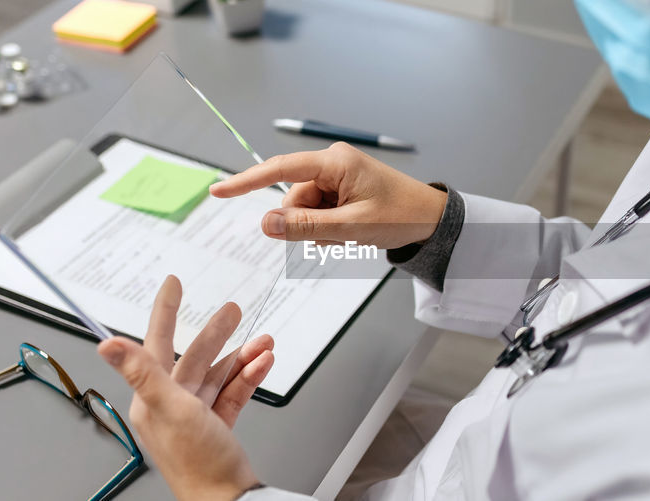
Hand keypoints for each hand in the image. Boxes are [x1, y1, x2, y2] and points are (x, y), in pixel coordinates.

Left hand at [97, 276, 273, 500]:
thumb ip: (142, 372)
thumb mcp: (169, 409)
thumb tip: (107, 345)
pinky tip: (262, 364)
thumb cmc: (197, 463)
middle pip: (195, 356)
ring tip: (263, 342)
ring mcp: (197, 415)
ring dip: (242, 355)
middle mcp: (172, 403)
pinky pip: (234, 392)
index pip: (155, 343)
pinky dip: (249, 376)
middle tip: (234, 310)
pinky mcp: (219, 425)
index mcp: (152, 397)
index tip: (173, 284)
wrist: (227, 498)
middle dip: (218, 332)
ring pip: (219, 373)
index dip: (165, 310)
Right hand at [209, 142, 448, 248]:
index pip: (279, 170)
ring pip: (305, 210)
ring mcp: (337, 177)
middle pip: (293, 198)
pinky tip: (352, 232)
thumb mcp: (351, 228)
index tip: (218, 191)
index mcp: (334, 163)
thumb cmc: (400, 216)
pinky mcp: (341, 190)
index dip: (246, 182)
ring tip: (352, 235)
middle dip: (307, 224)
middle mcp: (331, 164)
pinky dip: (329, 229)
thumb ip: (306, 227)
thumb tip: (264, 224)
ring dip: (320, 230)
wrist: (431, 220)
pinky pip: (319, 213)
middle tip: (339, 237)